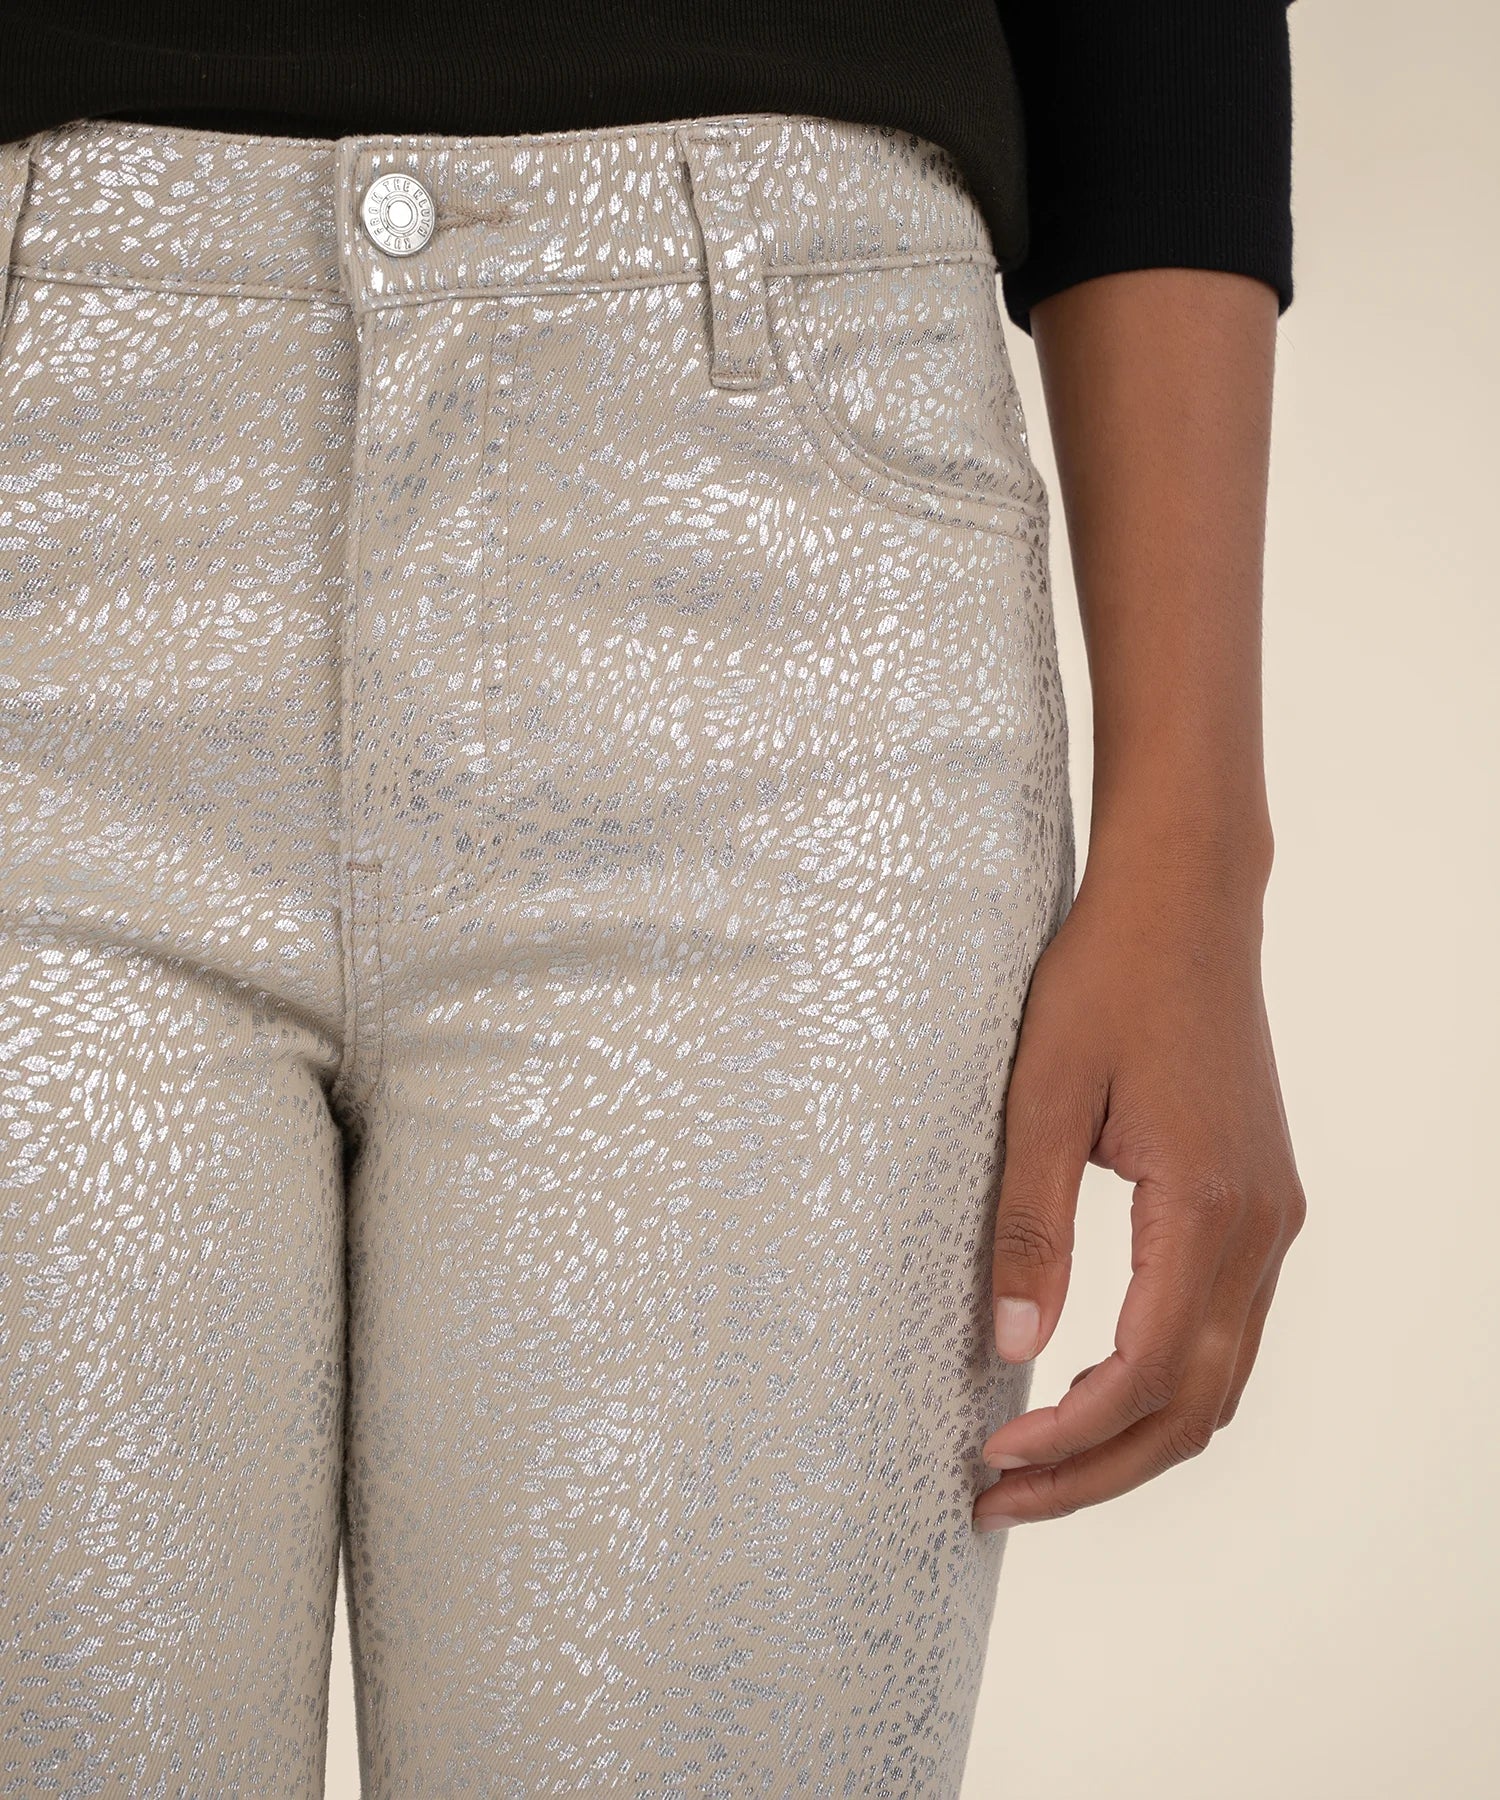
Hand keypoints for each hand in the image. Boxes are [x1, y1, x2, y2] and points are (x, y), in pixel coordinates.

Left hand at [972, 839, 1305, 1531]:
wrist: (1184, 902)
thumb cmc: (1105, 979)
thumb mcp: (1041, 1096)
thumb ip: (1028, 1225)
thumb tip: (1011, 1349)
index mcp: (1208, 1207)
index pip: (1147, 1373)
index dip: (1070, 1436)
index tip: (990, 1460)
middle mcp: (1260, 1229)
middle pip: (1193, 1405)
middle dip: (1097, 1470)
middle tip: (1000, 1500)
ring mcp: (1271, 1219)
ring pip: (1218, 1378)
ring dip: (1133, 1438)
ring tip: (1038, 1467)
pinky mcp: (1259, 1202)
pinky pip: (1225, 1330)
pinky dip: (1166, 1385)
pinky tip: (1095, 1387)